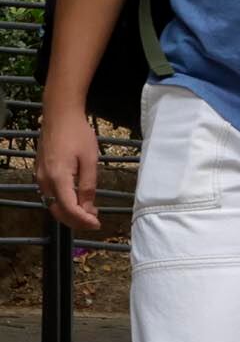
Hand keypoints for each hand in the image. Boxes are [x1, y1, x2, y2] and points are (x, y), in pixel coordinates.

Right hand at [39, 105, 99, 234]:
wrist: (59, 116)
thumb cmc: (78, 135)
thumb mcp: (89, 160)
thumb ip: (88, 186)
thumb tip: (88, 209)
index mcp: (57, 178)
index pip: (68, 208)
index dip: (83, 220)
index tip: (97, 225)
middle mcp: (44, 181)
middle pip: (59, 210)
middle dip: (77, 220)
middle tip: (95, 221)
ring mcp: (40, 177)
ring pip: (54, 203)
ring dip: (71, 212)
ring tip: (90, 213)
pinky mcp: (41, 173)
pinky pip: (52, 194)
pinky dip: (65, 201)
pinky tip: (79, 199)